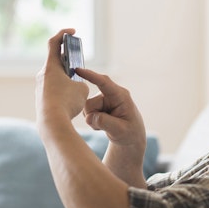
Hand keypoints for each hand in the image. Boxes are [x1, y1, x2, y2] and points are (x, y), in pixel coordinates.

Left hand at [35, 29, 89, 121]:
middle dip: (68, 59)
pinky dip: (63, 89)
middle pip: (55, 60)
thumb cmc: (67, 102)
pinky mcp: (41, 99)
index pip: (54, 43)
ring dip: (66, 76)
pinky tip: (72, 99)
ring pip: (54, 76)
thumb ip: (80, 82)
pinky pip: (53, 89)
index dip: (63, 34)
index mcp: (51, 66)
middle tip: (78, 60)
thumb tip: (75, 86)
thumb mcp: (82, 89)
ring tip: (78, 83)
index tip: (72, 32)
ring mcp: (40, 87)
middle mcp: (42, 75)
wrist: (52, 123)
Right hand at [77, 68, 146, 184]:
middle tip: (106, 127)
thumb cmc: (130, 132)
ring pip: (86, 109)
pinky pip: (86, 112)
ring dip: (93, 120)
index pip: (104, 82)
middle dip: (94, 117)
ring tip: (107, 125)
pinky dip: (93, 121)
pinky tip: (103, 124)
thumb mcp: (120, 131)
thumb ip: (105, 123)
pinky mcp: (98, 104)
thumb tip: (89, 117)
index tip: (78, 70)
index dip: (91, 76)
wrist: (130, 137)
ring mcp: (103, 99)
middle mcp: (111, 94)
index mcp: (120, 95)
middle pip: (90, 103)